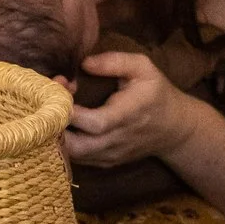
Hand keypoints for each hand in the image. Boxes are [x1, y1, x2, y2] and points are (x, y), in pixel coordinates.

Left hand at [64, 49, 198, 167]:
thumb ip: (114, 61)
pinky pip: (77, 158)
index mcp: (127, 115)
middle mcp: (117, 140)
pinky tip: (64, 123)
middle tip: (51, 101)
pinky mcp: (105, 162)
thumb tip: (84, 64)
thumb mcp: (143, 67)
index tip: (63, 85)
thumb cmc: (155, 93)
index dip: (71, 108)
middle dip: (55, 124)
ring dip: (56, 134)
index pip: (94, 123)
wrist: (173, 128)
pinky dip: (65, 143)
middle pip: (76, 146)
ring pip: (72, 155)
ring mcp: (110, 155)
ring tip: (55, 111)